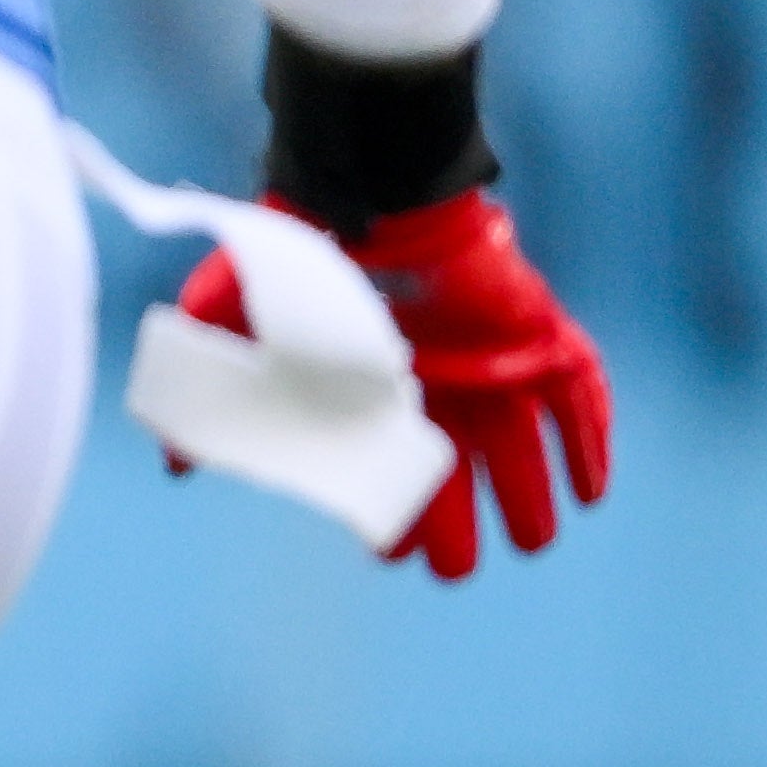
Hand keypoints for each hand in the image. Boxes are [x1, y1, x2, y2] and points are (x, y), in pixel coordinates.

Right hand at [180, 186, 608, 580]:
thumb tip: (177, 465)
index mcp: (378, 397)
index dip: (393, 521)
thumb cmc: (302, 258)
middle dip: (461, 535)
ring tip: (534, 541)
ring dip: (532, 504)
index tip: (389, 550)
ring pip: (524, 456)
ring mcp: (494, 368)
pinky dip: (589, 446)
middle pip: (461, 484)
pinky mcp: (537, 341)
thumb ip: (209, 388)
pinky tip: (590, 492)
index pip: (391, 475)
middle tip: (457, 569)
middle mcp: (442, 392)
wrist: (371, 197)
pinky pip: (578, 402)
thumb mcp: (229, 321)